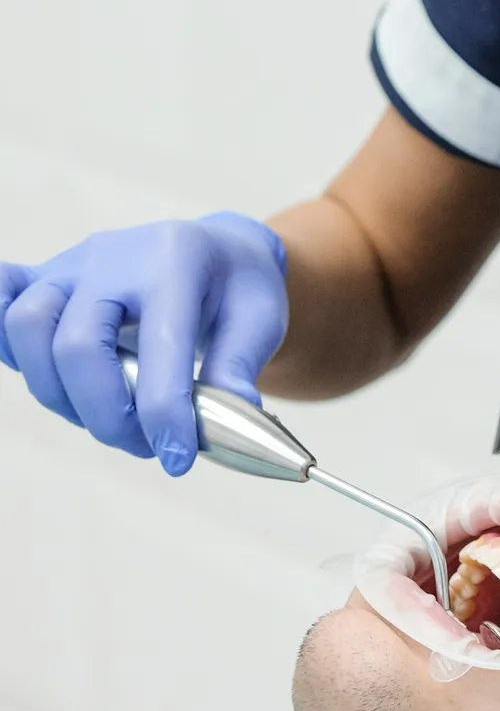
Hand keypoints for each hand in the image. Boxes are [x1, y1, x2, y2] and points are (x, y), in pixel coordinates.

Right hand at [0, 214, 287, 474]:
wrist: (216, 251)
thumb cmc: (238, 288)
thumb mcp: (262, 318)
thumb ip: (240, 365)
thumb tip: (229, 417)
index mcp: (176, 261)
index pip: (158, 346)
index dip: (164, 414)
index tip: (178, 459)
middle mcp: (114, 256)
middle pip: (76, 344)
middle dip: (107, 416)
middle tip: (147, 447)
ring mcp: (73, 264)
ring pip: (28, 328)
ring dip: (60, 394)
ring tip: (109, 419)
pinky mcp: (47, 277)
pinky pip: (2, 296)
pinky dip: (3, 340)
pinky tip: (39, 372)